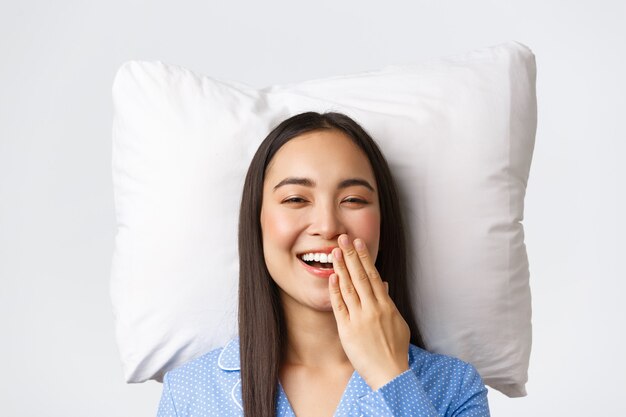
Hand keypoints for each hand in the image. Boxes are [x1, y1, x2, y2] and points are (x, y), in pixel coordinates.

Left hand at [328, 234, 410, 390]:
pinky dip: (335, 291)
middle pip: (360, 276)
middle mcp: (373, 309)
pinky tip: (331, 277)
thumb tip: (382, 284)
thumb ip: (388, 302)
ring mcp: (359, 319)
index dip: (364, 258)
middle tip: (343, 238)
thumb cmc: (395, 350)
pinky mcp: (347, 330)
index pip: (373, 276)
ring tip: (334, 251)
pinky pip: (340, 306)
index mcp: (386, 306)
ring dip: (341, 267)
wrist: (390, 374)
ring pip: (349, 288)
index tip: (358, 243)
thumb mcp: (397, 323)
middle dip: (351, 255)